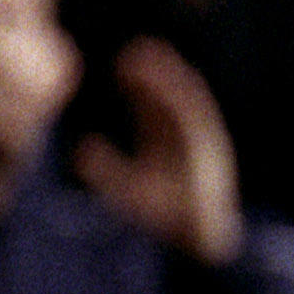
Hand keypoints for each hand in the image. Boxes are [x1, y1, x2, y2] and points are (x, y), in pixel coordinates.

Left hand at [76, 41, 243, 262]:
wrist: (195, 242)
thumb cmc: (164, 222)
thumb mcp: (126, 190)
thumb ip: (106, 169)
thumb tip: (81, 149)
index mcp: (168, 150)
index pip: (154, 110)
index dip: (140, 87)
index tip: (123, 65)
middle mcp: (186, 143)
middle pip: (169, 100)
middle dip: (154, 74)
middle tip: (134, 51)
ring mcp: (201, 146)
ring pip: (185, 101)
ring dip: (168, 77)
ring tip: (149, 56)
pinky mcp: (212, 150)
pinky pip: (197, 115)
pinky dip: (182, 96)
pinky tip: (169, 79)